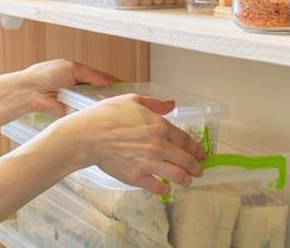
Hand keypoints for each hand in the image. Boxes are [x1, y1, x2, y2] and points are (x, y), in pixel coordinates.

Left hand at [14, 59, 115, 116]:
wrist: (30, 91)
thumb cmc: (45, 75)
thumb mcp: (72, 68)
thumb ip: (91, 75)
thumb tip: (108, 80)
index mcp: (78, 74)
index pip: (100, 78)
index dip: (112, 82)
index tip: (124, 86)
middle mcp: (78, 87)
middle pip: (99, 92)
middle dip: (108, 94)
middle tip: (121, 98)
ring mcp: (75, 100)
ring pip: (93, 103)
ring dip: (100, 103)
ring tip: (112, 105)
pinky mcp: (71, 112)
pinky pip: (84, 112)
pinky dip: (90, 112)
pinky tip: (98, 112)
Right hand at [58, 93, 206, 194]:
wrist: (88, 135)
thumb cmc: (106, 115)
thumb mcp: (131, 100)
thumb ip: (154, 103)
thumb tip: (171, 105)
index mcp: (160, 126)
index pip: (186, 141)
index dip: (197, 149)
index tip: (201, 154)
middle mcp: (159, 146)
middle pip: (187, 160)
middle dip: (196, 167)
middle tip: (198, 170)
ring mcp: (150, 163)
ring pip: (178, 176)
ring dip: (186, 180)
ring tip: (187, 181)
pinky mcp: (138, 176)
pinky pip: (158, 187)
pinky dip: (164, 189)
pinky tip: (165, 188)